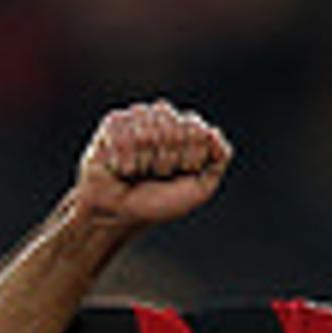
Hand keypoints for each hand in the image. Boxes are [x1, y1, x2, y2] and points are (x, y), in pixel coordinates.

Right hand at [67, 101, 231, 232]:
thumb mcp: (199, 189)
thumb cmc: (159, 201)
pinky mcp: (113, 123)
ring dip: (145, 162)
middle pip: (173, 128)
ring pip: (148, 132)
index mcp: (186, 130)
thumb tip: (214, 132)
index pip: (196, 129)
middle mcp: (163, 119)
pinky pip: (124, 136)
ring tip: (139, 171)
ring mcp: (138, 118)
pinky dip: (126, 161)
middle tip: (158, 174)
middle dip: (167, 161)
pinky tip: (122, 168)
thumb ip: (218, 160)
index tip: (182, 172)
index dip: (190, 157)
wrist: (121, 214)